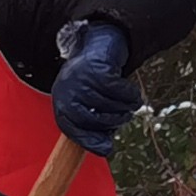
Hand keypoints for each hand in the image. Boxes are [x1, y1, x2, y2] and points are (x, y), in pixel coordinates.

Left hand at [50, 23, 140, 154]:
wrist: (99, 45)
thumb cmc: (94, 82)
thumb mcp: (87, 103)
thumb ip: (93, 125)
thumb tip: (105, 150)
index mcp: (62, 102)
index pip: (72, 129)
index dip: (90, 141)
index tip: (106, 149)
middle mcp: (67, 91)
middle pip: (93, 119)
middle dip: (113, 122)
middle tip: (124, 116)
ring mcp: (81, 79)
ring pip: (108, 105)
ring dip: (125, 107)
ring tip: (129, 103)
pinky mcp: (97, 69)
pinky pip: (119, 91)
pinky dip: (130, 95)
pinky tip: (133, 94)